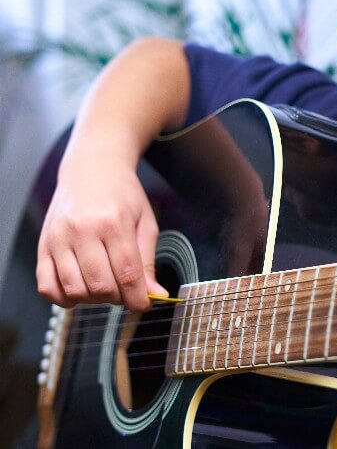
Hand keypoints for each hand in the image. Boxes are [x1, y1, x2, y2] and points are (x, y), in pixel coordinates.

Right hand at [36, 156, 165, 311]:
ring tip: (105, 286)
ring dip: (93, 299)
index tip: (143, 304)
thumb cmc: (123, 196)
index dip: (137, 298)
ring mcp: (58, 239)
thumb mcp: (145, 222)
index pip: (126, 274)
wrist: (92, 170)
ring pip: (74, 291)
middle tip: (125, 291)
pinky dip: (64, 298)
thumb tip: (156, 294)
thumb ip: (147, 260)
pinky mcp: (42, 245)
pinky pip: (46, 287)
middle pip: (100, 286)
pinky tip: (80, 287)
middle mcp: (82, 231)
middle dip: (118, 299)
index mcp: (113, 223)